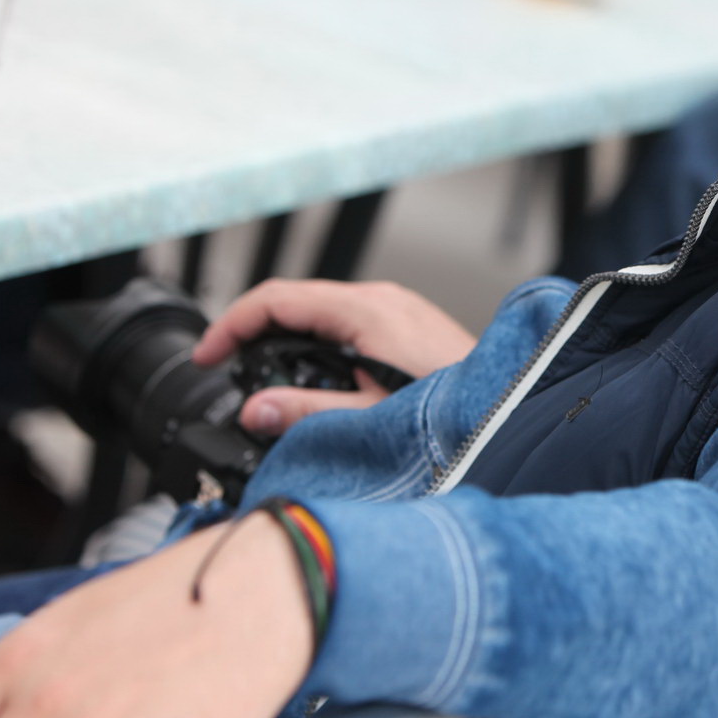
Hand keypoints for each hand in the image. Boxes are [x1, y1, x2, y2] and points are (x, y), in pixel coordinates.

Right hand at [194, 280, 476, 435]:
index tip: (206, 356)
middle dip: (255, 337)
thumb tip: (253, 410)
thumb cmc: (457, 411)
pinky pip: (348, 324)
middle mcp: (381, 299)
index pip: (275, 299)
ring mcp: (397, 309)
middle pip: (296, 303)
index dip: (230, 325)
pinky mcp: (408, 324)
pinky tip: (320, 383)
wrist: (511, 409)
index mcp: (365, 311)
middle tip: (230, 375)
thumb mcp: (368, 418)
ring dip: (289, 345)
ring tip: (271, 386)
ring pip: (322, 314)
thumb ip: (305, 412)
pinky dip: (321, 348)